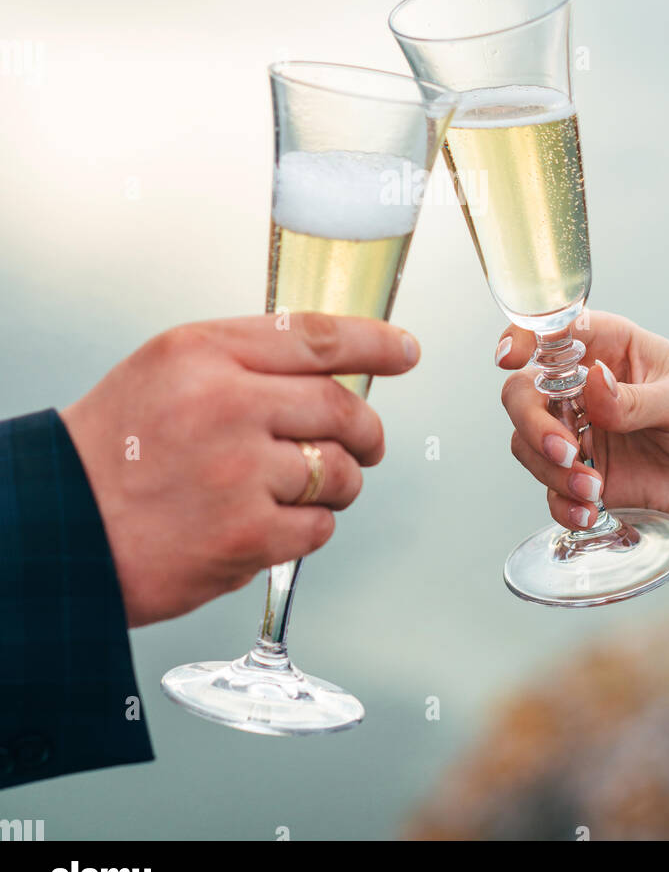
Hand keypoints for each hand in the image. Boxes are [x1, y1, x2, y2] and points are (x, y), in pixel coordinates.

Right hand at [61, 312, 419, 625]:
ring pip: (339, 471)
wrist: (60, 528)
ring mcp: (238, 471)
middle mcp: (225, 403)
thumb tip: (326, 369)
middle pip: (341, 407)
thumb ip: (242, 359)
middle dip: (366, 430)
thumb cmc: (112, 449)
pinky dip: (309, 527)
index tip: (404, 351)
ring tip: (303, 488)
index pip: (314, 336)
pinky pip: (318, 526)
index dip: (373, 343)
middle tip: (367, 443)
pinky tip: (271, 524)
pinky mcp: (245, 535)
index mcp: (204, 352)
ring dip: (338, 483)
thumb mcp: (165, 370)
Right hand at [497, 311, 668, 536]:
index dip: (523, 339)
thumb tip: (592, 385)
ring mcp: (584, 434)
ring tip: (594, 492)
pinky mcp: (589, 477)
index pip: (553, 333)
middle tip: (567, 453)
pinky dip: (562, 503)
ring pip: (528, 443)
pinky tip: (590, 514)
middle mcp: (586, 388)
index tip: (510, 358)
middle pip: (524, 393)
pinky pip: (552, 490)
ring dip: (549, 470)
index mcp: (611, 348)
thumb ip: (639, 399)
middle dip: (533, 424)